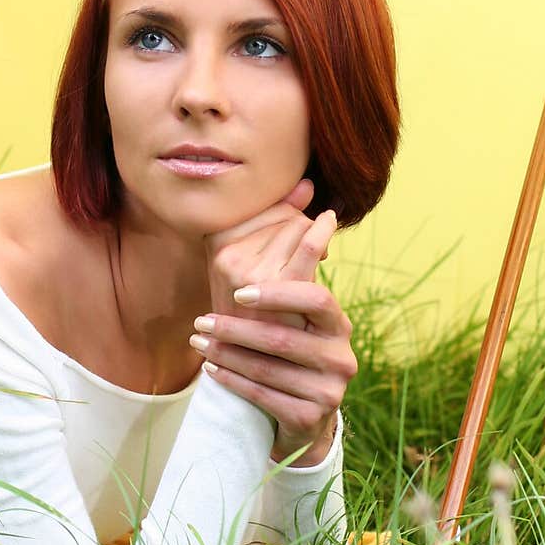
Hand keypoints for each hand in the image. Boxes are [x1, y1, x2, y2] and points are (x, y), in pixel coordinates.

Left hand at [197, 182, 356, 463]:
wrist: (305, 414)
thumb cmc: (293, 346)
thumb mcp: (295, 309)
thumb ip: (294, 256)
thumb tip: (302, 186)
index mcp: (337, 323)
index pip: (315, 300)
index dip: (280, 292)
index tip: (240, 289)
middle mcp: (341, 355)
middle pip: (286, 338)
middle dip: (239, 328)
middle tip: (202, 319)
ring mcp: (329, 390)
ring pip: (269, 370)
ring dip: (227, 354)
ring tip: (198, 340)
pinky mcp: (310, 417)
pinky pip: (264, 397)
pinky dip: (233, 382)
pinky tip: (210, 369)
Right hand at [203, 177, 330, 321]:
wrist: (250, 359)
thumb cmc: (256, 306)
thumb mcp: (255, 259)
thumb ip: (277, 218)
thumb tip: (307, 184)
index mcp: (214, 242)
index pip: (261, 205)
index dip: (283, 213)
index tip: (290, 229)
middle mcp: (227, 256)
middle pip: (283, 216)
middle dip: (300, 226)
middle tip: (304, 253)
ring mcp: (249, 272)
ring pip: (298, 227)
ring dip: (311, 236)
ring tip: (314, 259)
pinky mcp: (276, 288)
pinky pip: (308, 244)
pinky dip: (323, 229)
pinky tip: (330, 222)